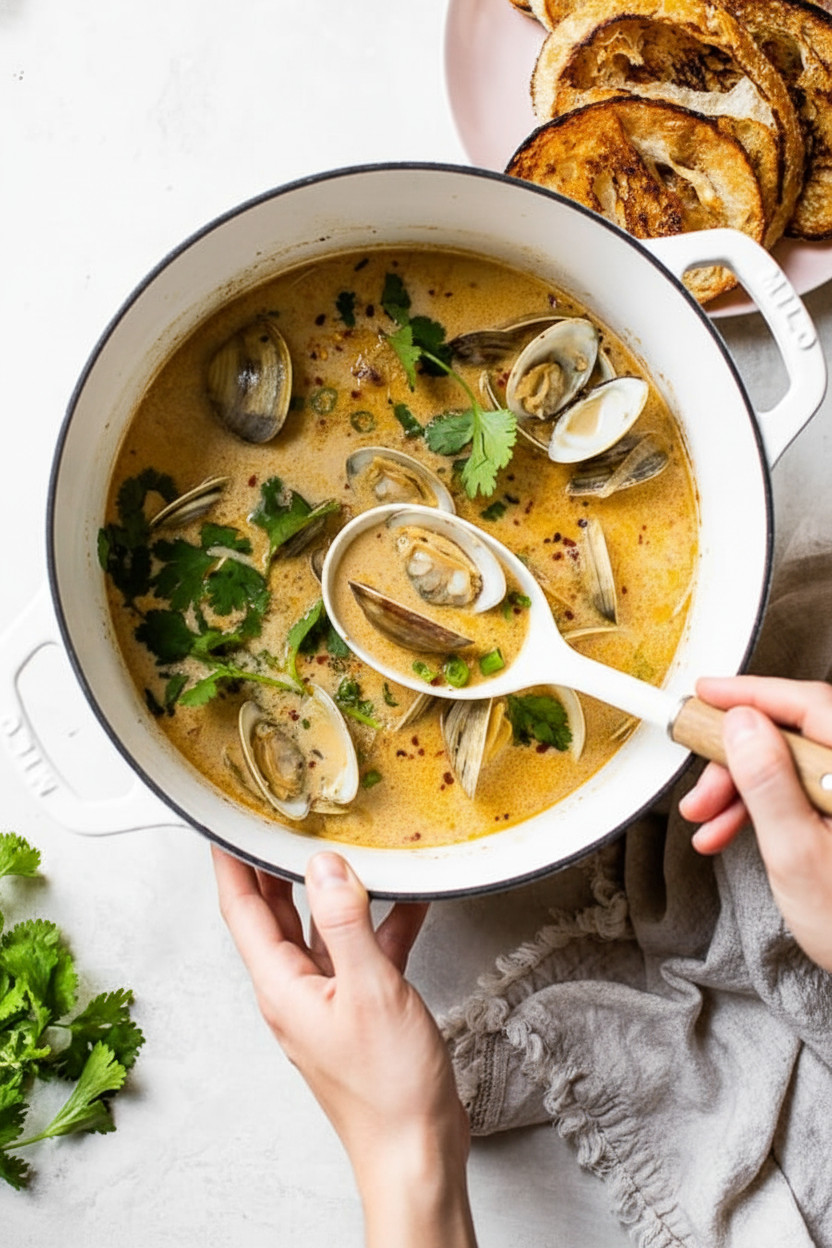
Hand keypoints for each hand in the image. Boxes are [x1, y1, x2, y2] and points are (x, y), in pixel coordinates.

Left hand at [211, 846, 476, 1247]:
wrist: (415, 1148)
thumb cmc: (387, 1089)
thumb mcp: (369, 991)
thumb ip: (345, 922)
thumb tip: (324, 865)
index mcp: (281, 985)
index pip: (241, 908)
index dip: (230, 860)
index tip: (226, 820)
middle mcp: (296, 989)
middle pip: (274, 912)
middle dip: (275, 864)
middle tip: (282, 818)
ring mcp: (328, 998)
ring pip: (321, 927)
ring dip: (332, 888)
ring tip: (345, 844)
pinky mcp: (360, 1007)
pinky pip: (362, 950)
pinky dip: (381, 921)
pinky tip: (409, 898)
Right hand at [679, 675, 831, 971]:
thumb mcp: (797, 855)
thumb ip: (768, 784)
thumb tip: (743, 725)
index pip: (809, 705)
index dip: (752, 695)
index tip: (708, 695)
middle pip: (795, 736)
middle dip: (737, 759)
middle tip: (702, 787)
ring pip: (792, 764)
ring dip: (743, 787)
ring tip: (707, 821)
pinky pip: (802, 790)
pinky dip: (764, 806)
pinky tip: (732, 830)